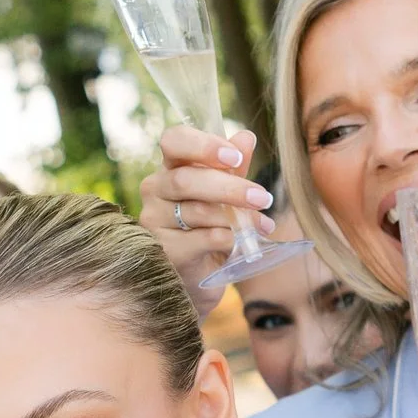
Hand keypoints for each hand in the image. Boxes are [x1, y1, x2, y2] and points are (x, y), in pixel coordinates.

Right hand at [135, 125, 272, 303]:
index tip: (235, 158)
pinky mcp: (163, 252)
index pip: (173, 141)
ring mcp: (153, 222)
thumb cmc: (208, 231)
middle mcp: (154, 191)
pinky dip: (228, 239)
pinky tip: (246, 242)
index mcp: (170, 168)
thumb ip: (233, 168)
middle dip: (229, 188)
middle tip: (263, 197)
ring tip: (264, 224)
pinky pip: (200, 240)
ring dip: (236, 217)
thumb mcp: (225, 197)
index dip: (203, 145)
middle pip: (186, 180)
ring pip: (195, 212)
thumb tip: (246, 137)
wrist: (197, 280)